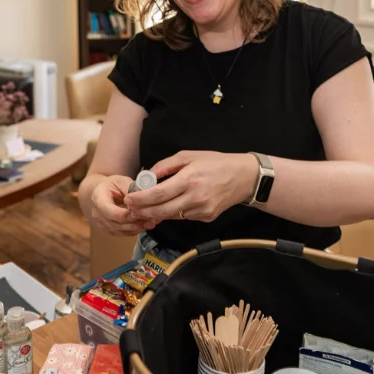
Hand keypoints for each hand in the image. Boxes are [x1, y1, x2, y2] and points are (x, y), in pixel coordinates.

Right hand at [89, 175, 155, 235]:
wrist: (103, 192)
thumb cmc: (113, 185)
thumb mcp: (122, 181)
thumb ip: (130, 189)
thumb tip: (141, 198)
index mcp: (98, 199)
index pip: (111, 212)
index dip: (127, 214)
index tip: (141, 210)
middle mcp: (97, 214)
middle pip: (117, 224)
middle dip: (135, 222)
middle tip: (151, 218)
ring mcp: (102, 224)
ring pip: (122, 231)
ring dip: (137, 227)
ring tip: (151, 222)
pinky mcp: (110, 230)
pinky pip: (124, 233)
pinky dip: (136, 230)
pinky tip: (146, 224)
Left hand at [124, 151, 255, 223]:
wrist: (244, 177)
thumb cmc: (215, 162)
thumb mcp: (189, 156)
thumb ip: (165, 166)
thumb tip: (146, 176)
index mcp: (190, 179)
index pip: (159, 194)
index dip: (141, 199)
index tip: (128, 198)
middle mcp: (195, 198)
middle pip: (161, 210)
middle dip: (142, 210)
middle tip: (130, 207)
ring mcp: (202, 210)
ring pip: (171, 216)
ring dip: (155, 213)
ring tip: (144, 207)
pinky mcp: (206, 217)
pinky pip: (183, 216)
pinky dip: (173, 211)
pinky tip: (169, 204)